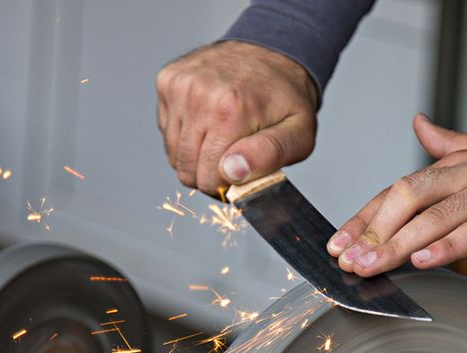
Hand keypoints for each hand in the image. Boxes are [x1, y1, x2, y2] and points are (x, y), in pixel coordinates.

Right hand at [156, 40, 318, 194]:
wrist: (272, 52)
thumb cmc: (287, 99)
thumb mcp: (298, 134)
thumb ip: (269, 156)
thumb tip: (232, 172)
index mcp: (231, 109)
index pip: (209, 179)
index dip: (228, 186)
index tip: (243, 173)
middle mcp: (198, 95)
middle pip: (187, 170)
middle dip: (210, 175)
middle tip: (235, 159)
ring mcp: (179, 86)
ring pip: (174, 155)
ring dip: (196, 157)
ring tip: (223, 141)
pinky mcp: (167, 82)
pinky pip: (167, 133)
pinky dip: (186, 137)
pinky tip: (209, 123)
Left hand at [327, 114, 466, 275]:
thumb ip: (450, 144)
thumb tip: (418, 124)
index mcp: (457, 163)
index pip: (398, 189)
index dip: (365, 216)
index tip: (339, 242)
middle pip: (407, 198)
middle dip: (371, 231)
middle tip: (346, 260)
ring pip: (436, 216)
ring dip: (397, 244)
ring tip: (370, 267)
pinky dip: (449, 246)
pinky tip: (423, 261)